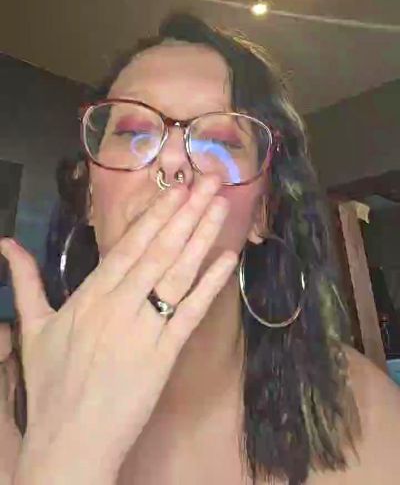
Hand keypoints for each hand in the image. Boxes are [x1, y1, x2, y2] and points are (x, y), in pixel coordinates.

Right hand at [1, 175, 236, 482]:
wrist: (68, 443)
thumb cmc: (51, 386)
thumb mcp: (33, 328)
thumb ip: (26, 280)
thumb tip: (6, 243)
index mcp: (90, 296)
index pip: (128, 246)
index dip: (155, 215)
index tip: (177, 189)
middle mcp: (119, 305)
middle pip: (159, 251)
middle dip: (186, 213)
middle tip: (210, 181)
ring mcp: (144, 330)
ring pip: (177, 275)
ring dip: (202, 238)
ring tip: (221, 207)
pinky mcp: (164, 357)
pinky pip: (191, 314)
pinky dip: (210, 285)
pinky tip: (227, 260)